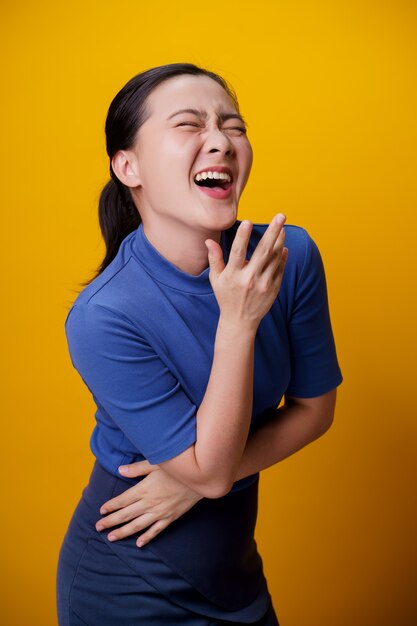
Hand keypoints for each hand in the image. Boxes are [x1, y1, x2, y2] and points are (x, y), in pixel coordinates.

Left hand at [95, 461, 202, 546]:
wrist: (201, 479)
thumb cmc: (178, 468)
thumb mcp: (157, 463)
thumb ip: (138, 468)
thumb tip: (120, 470)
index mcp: (145, 489)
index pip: (123, 500)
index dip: (111, 506)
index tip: (101, 510)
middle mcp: (150, 503)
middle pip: (126, 514)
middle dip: (111, 521)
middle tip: (98, 527)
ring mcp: (160, 512)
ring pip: (138, 525)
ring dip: (123, 532)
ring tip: (111, 537)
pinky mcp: (171, 517)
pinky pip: (156, 530)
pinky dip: (147, 537)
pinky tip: (139, 544)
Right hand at [205, 214, 287, 331]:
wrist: (240, 321)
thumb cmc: (226, 297)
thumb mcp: (216, 279)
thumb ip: (214, 259)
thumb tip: (209, 241)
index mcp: (233, 275)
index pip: (237, 252)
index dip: (242, 237)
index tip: (248, 222)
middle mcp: (249, 279)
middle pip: (263, 251)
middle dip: (273, 232)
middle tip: (280, 215)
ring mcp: (263, 284)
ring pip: (274, 258)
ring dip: (280, 240)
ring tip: (283, 226)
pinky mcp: (273, 288)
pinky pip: (280, 268)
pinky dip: (282, 256)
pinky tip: (283, 246)